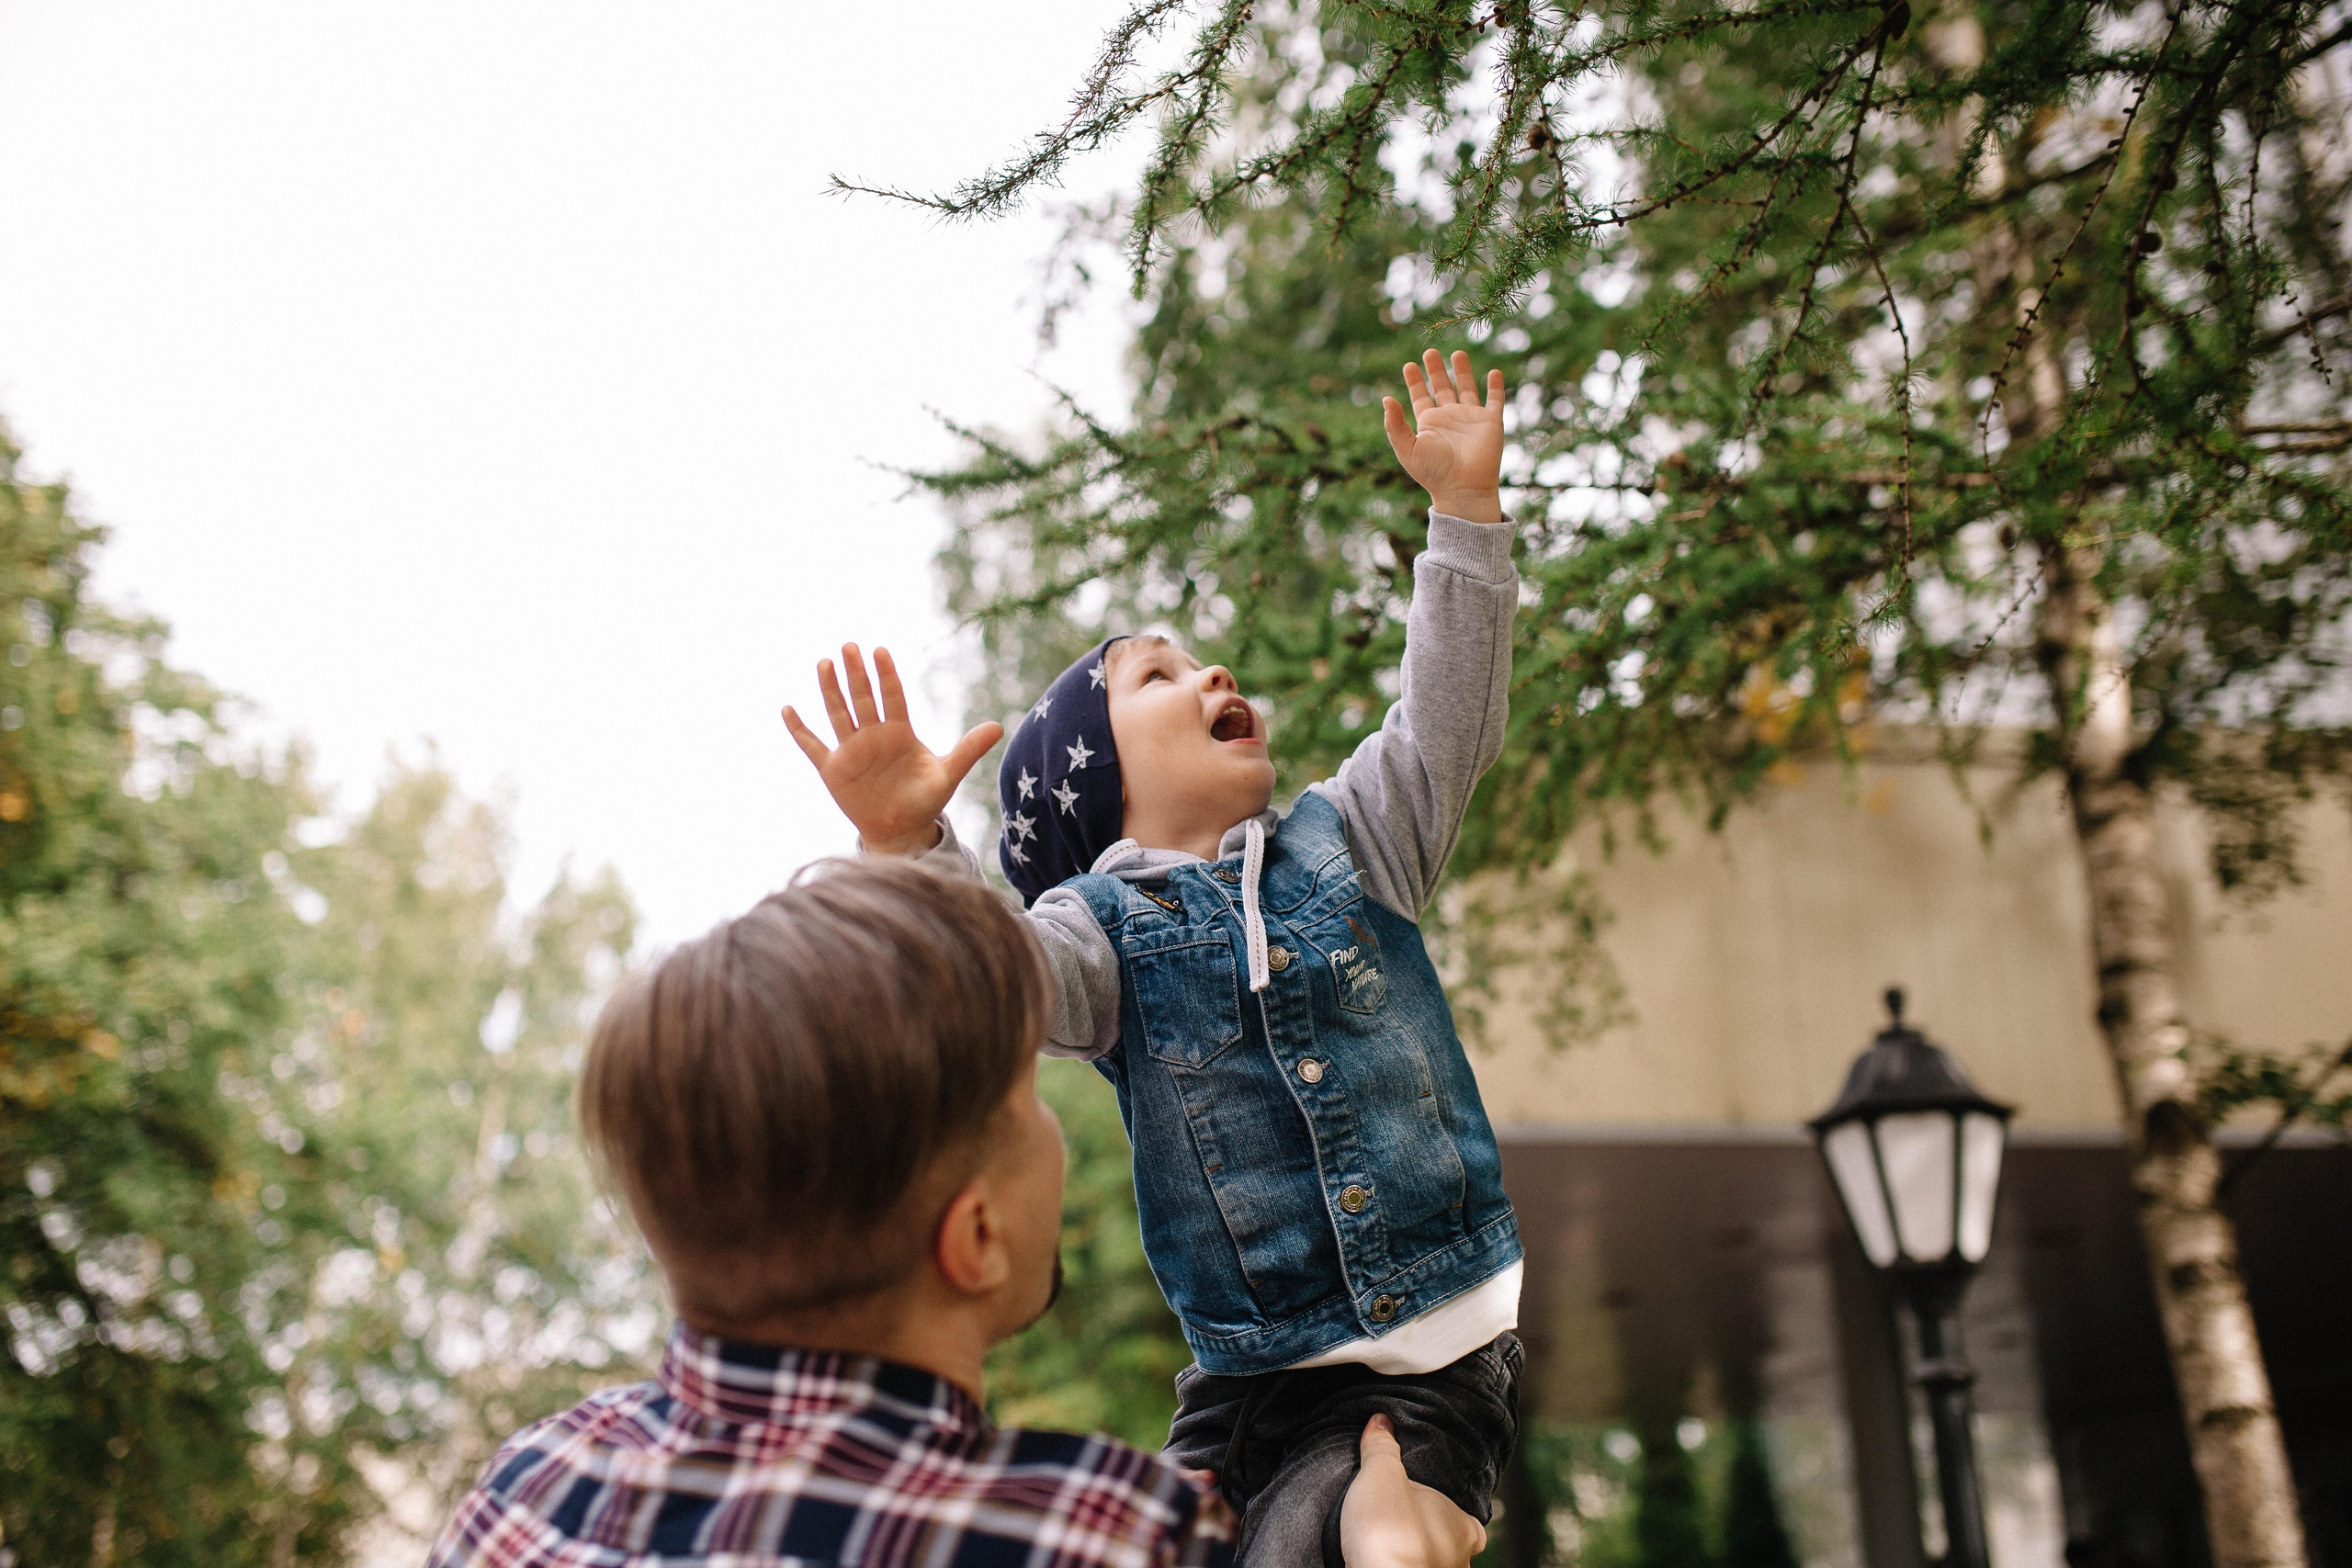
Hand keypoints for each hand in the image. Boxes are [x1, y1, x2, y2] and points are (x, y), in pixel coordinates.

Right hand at [782, 644, 1002, 855]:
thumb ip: (968, 750)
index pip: (892, 697)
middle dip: (856, 673)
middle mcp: (873, 735)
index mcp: (900, 732)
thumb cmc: (925, 800)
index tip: (881, 652)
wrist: (901, 830)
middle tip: (849, 645)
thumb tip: (998, 726)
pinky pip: (812, 745)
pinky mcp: (833, 769)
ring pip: (838, 713)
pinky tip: (788, 709)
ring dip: (830, 690)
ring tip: (824, 663)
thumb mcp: (947, 775)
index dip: (887, 676)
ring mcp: (851, 750)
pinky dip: (800, 730)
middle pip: (863, 698)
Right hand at [1338, 1415, 1488, 1567]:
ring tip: (1390, 1548)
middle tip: (1403, 1526)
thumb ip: (1382, 1448)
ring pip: (1433, 1566)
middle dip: (1430, 1538)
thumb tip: (1381, 1420)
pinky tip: (1385, 1564)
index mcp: (1464, 1526)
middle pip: (1451, 1546)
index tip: (1431, 1507)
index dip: (1451, 1514)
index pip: (1469, 1521)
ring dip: (1416, 1557)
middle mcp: (1461, 1560)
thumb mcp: (1381, 1474)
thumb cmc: (1392, 1530)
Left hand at [1382, 349, 1505, 523]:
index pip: (1421, 397)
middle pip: (1442, 387)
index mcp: (1429, 423)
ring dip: (1463, 371)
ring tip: (1457, 353)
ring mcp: (1471, 419)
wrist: (1463, 488)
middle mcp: (1449, 418)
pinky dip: (1496, 386)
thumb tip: (1386, 399)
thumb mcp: (1407, 448)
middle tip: (1430, 352)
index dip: (1415, 381)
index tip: (1409, 365)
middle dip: (1436, 370)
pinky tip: (1494, 372)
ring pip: (1467, 388)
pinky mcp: (1491, 423)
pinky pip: (1495, 400)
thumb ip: (1395, 424)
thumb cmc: (1433, 472)